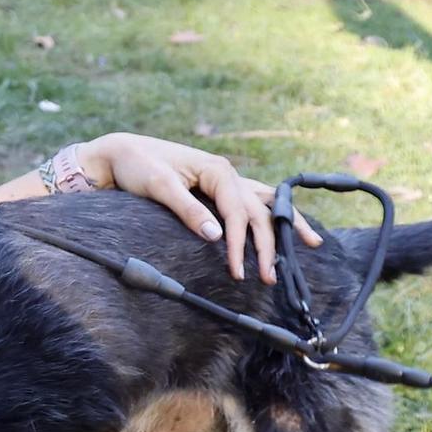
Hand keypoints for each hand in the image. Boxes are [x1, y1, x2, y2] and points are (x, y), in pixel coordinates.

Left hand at [75, 133, 320, 283]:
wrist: (120, 154)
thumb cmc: (137, 166)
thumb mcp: (159, 186)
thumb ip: (188, 210)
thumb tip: (216, 236)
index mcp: (217, 170)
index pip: (238, 212)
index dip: (240, 244)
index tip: (237, 272)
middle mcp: (227, 173)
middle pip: (258, 211)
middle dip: (268, 245)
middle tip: (269, 278)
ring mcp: (224, 180)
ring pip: (264, 203)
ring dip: (286, 224)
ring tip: (311, 243)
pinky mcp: (216, 188)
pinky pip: (251, 202)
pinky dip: (269, 215)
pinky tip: (285, 225)